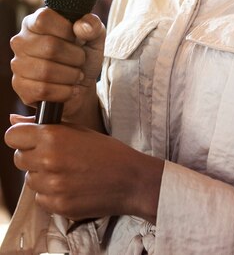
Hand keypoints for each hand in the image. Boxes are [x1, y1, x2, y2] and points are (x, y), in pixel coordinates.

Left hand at [5, 118, 162, 222]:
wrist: (129, 179)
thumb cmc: (106, 150)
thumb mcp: (78, 130)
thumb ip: (44, 125)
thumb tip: (13, 120)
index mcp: (53, 136)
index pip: (12, 136)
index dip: (21, 137)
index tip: (31, 139)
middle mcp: (48, 160)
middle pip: (18, 159)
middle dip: (32, 157)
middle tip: (53, 156)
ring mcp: (52, 185)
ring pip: (29, 180)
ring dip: (42, 176)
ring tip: (65, 171)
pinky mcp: (57, 205)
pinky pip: (41, 198)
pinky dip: (51, 194)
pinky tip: (69, 186)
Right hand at [10, 7, 105, 122]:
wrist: (80, 84)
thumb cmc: (83, 55)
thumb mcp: (94, 37)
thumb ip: (92, 25)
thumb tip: (82, 27)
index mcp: (35, 22)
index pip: (44, 19)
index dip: (66, 29)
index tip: (77, 38)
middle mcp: (21, 41)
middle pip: (49, 47)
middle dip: (75, 57)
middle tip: (81, 61)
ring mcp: (17, 64)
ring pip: (46, 71)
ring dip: (71, 76)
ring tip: (77, 75)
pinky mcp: (20, 86)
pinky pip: (43, 90)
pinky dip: (64, 91)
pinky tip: (70, 89)